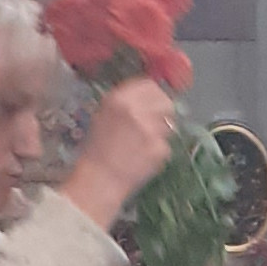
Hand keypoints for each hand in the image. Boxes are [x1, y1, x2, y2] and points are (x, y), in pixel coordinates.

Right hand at [61, 78, 178, 227]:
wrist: (100, 180)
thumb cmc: (97, 149)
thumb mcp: (104, 115)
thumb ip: (126, 102)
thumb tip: (149, 97)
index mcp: (119, 99)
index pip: (150, 85)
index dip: (154, 94)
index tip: (153, 102)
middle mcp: (136, 110)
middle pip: (165, 102)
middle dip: (163, 112)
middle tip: (154, 124)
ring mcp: (150, 130)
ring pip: (170, 124)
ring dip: (162, 131)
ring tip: (145, 144)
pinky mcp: (160, 149)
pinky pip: (167, 145)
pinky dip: (159, 151)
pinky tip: (144, 158)